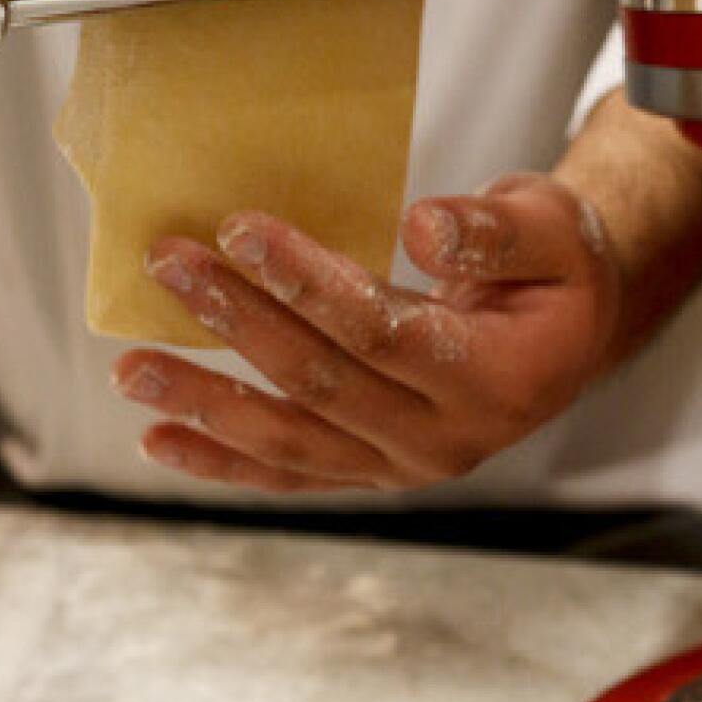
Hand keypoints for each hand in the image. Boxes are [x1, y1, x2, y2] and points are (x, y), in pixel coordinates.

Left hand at [111, 175, 622, 492]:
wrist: (570, 333)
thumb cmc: (557, 267)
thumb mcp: (552, 226)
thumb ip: (495, 229)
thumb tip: (423, 226)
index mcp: (498, 379)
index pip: (384, 330)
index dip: (308, 282)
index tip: (241, 229)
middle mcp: (448, 441)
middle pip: (323, 383)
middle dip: (238, 322)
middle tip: (170, 263)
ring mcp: (404, 468)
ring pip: (291, 441)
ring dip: (205, 403)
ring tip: (132, 368)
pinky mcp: (370, 473)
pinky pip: (288, 475)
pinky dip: (221, 460)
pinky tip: (160, 439)